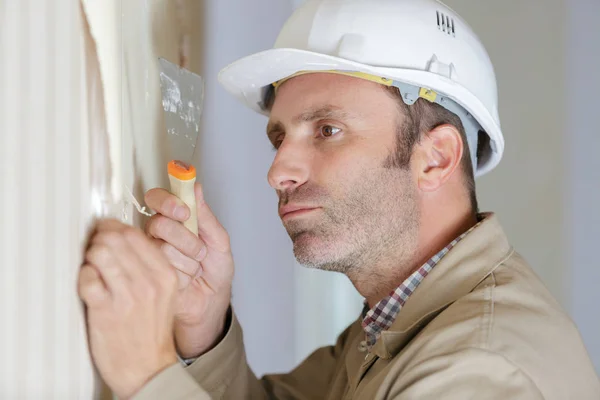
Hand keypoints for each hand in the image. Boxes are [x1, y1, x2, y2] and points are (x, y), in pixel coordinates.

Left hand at [78, 219, 177, 399]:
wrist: (149, 369)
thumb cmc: (152, 331)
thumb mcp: (165, 294)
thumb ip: (150, 266)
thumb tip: (123, 237)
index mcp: (165, 274)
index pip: (136, 235)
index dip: (115, 229)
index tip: (108, 232)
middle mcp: (148, 282)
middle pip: (116, 238)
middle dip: (100, 239)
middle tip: (97, 248)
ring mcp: (127, 296)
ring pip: (100, 253)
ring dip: (91, 256)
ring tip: (93, 266)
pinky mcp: (105, 310)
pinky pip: (86, 278)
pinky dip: (84, 277)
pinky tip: (90, 286)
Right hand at [144, 183, 233, 357]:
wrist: (213, 301)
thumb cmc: (215, 270)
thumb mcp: (219, 241)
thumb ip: (206, 216)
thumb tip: (196, 187)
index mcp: (174, 219)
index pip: (157, 198)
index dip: (166, 202)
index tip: (184, 211)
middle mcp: (157, 234)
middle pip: (159, 224)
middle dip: (186, 239)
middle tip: (201, 251)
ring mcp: (151, 254)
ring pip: (163, 248)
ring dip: (189, 260)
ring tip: (196, 268)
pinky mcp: (149, 275)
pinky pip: (164, 268)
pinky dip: (184, 275)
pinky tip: (187, 280)